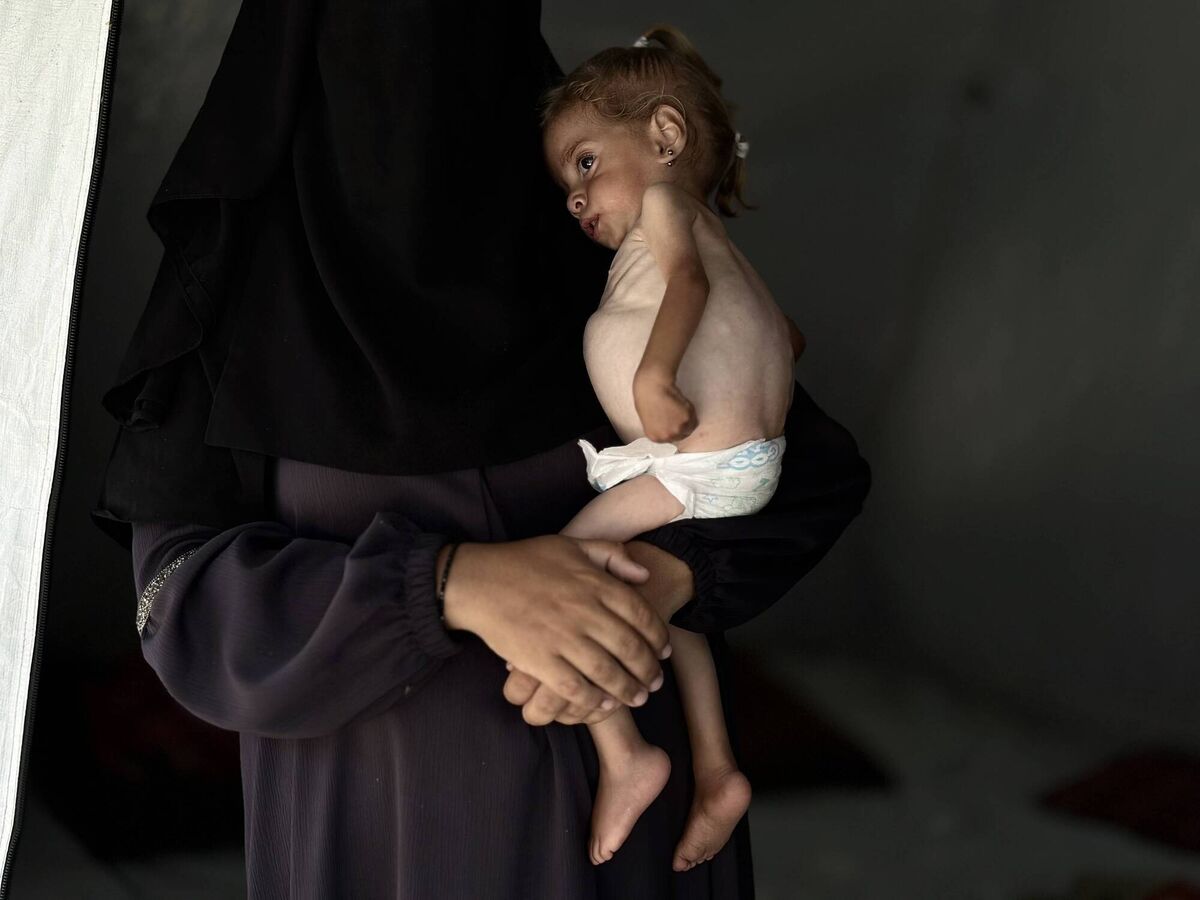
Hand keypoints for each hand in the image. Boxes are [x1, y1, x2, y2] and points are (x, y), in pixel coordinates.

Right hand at [439, 535, 672, 724]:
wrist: (478, 580)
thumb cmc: (525, 561)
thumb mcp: (571, 544)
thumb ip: (611, 554)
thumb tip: (644, 574)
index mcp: (594, 583)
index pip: (641, 614)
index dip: (658, 636)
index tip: (664, 651)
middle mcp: (584, 611)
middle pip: (630, 647)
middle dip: (648, 670)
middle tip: (655, 682)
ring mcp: (562, 638)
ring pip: (608, 672)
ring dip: (628, 690)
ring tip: (637, 698)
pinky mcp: (540, 660)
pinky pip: (576, 687)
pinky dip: (594, 700)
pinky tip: (603, 705)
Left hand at [633, 367, 697, 442]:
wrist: (652, 387)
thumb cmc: (647, 398)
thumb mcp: (649, 420)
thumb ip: (660, 428)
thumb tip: (669, 429)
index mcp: (655, 437)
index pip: (671, 439)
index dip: (674, 429)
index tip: (674, 422)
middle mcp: (667, 436)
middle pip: (682, 435)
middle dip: (681, 425)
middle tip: (677, 413)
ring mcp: (678, 429)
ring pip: (690, 427)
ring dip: (687, 418)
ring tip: (677, 407)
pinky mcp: (687, 418)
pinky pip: (694, 417)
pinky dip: (690, 410)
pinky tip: (680, 402)